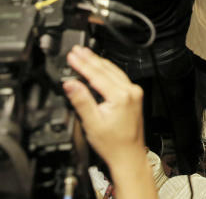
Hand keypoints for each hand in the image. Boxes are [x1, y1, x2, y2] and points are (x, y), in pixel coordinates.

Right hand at [62, 46, 146, 171]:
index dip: (82, 64)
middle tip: (76, 49)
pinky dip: (107, 71)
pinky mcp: (135, 96)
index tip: (71, 55)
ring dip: (98, 62)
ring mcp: (134, 93)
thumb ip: (81, 100)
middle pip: (106, 69)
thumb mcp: (92, 122)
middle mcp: (131, 91)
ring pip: (114, 71)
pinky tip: (100, 67)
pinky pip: (119, 77)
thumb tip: (70, 83)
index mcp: (121, 95)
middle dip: (89, 58)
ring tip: (85, 54)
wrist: (128, 156)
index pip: (97, 74)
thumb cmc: (112, 144)